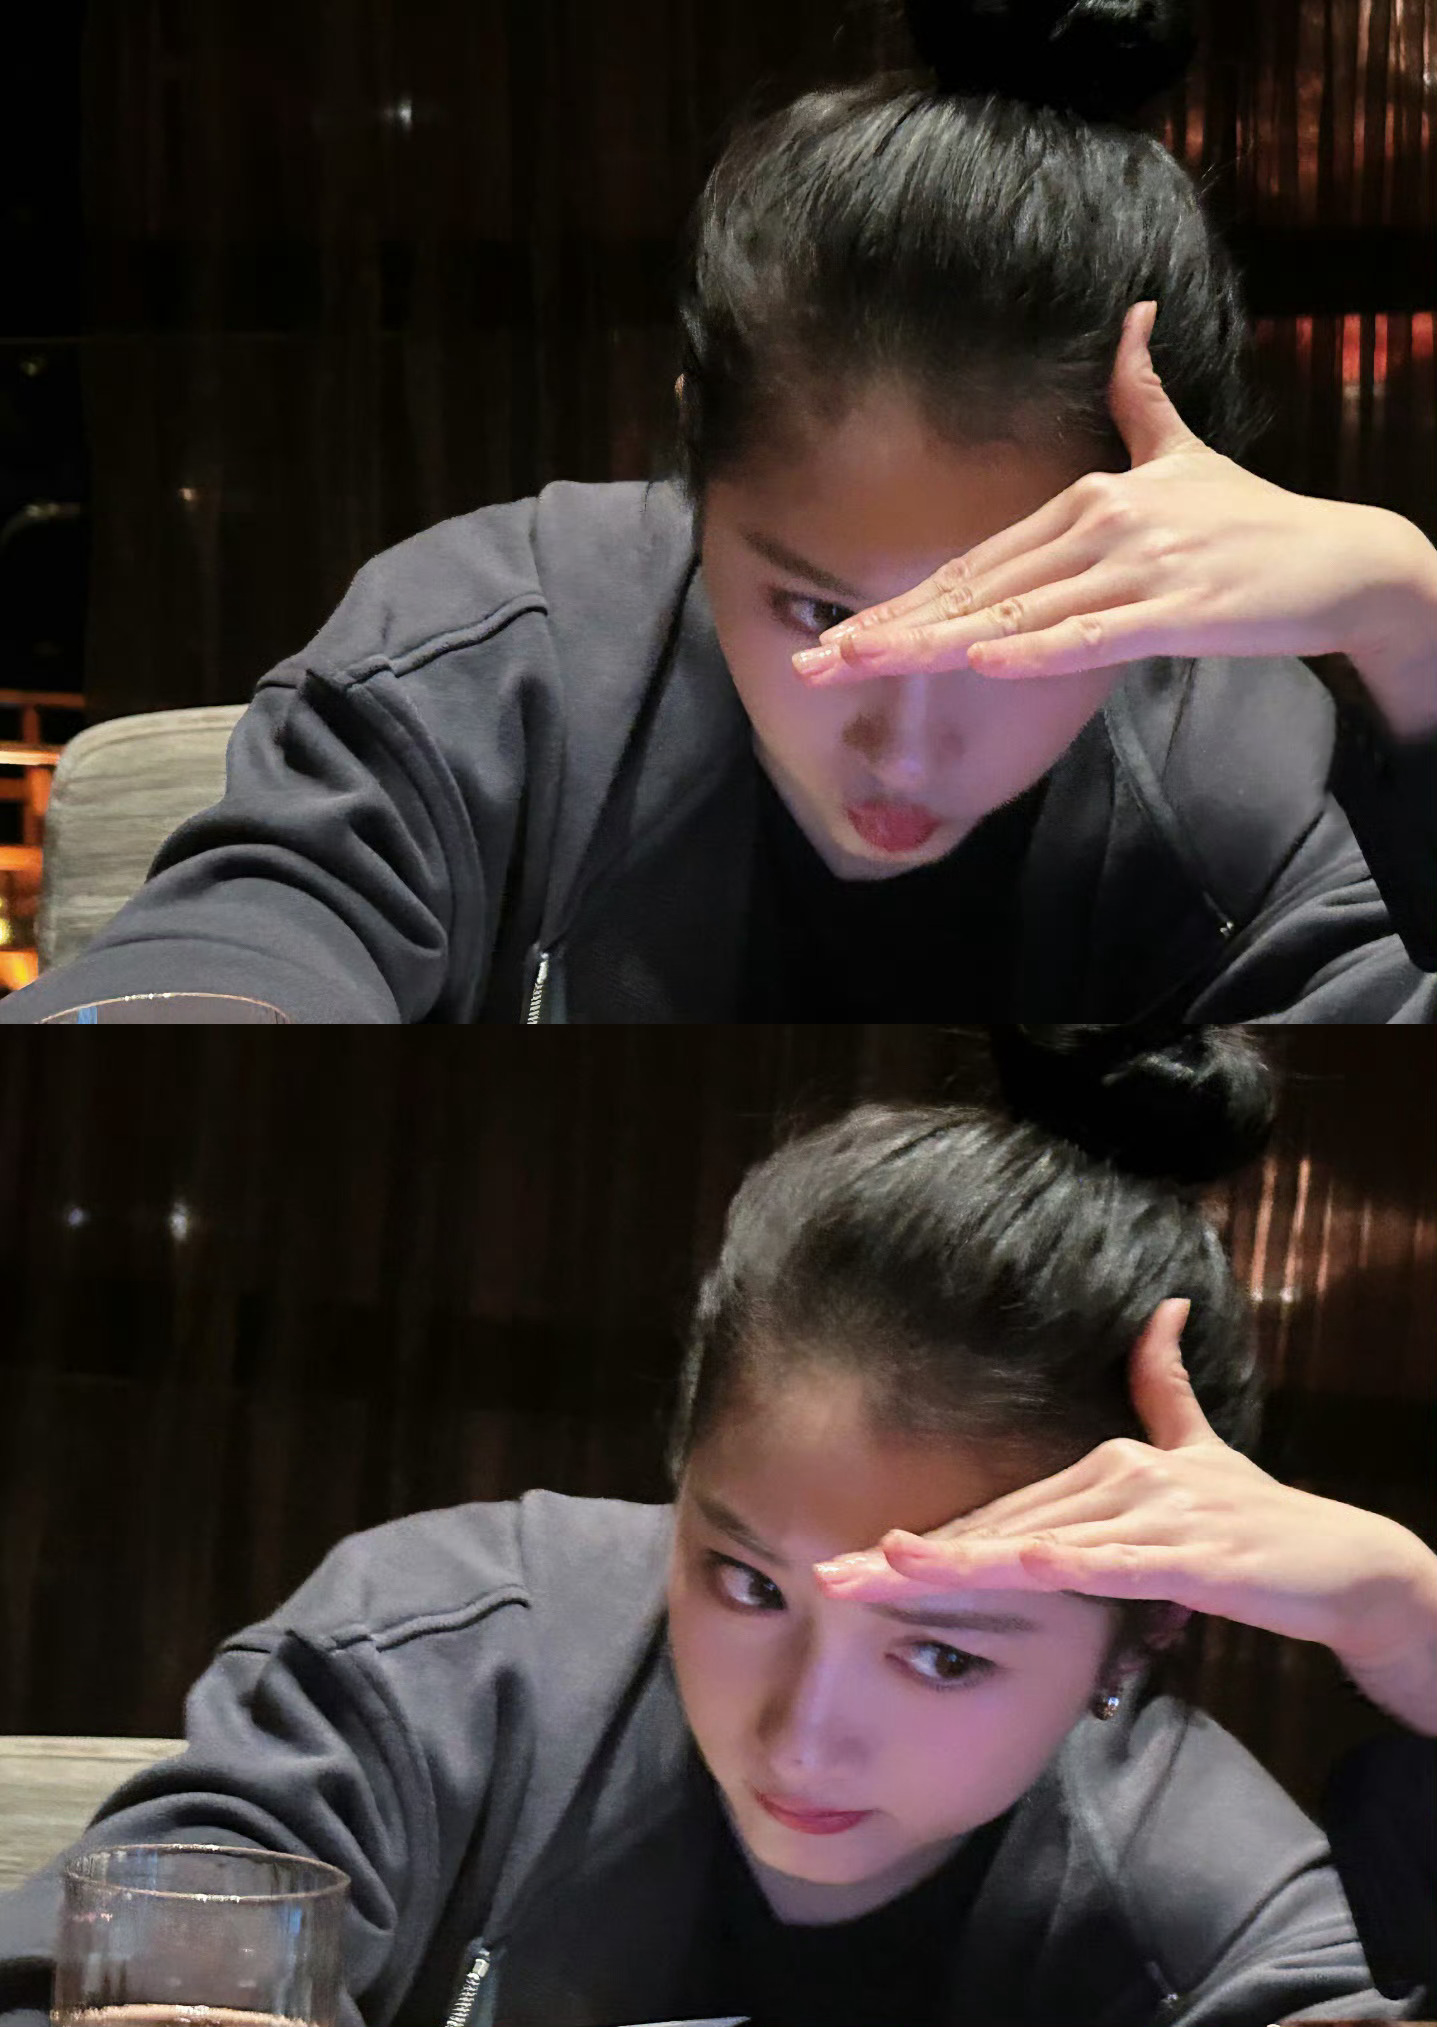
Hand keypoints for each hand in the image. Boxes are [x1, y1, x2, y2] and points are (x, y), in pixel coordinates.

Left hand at [790, 302, 1432, 727]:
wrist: (1340, 559)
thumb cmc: (1251, 519)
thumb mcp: (1185, 451)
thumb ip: (1140, 394)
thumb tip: (1132, 315)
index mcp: (1087, 498)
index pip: (975, 563)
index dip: (902, 601)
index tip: (838, 633)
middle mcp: (1099, 526)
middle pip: (975, 589)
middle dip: (890, 628)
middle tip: (814, 664)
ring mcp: (1134, 569)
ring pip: (1014, 615)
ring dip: (935, 645)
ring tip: (866, 666)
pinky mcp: (1172, 610)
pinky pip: (1089, 636)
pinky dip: (1035, 650)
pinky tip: (981, 662)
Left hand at [812, 1297, 1436, 1729]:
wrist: (1342, 1559)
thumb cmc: (1256, 1515)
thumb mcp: (1200, 1449)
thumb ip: (1165, 1384)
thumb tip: (1162, 1306)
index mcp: (1106, 1465)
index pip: (1000, 1512)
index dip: (929, 1539)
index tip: (861, 1555)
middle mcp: (1118, 1479)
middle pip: (998, 1526)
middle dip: (912, 1558)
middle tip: (832, 1572)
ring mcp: (1151, 1514)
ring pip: (1036, 1543)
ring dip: (957, 1563)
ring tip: (883, 1571)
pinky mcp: (1187, 1554)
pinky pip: (1108, 1562)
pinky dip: (1058, 1564)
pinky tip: (1011, 1567)